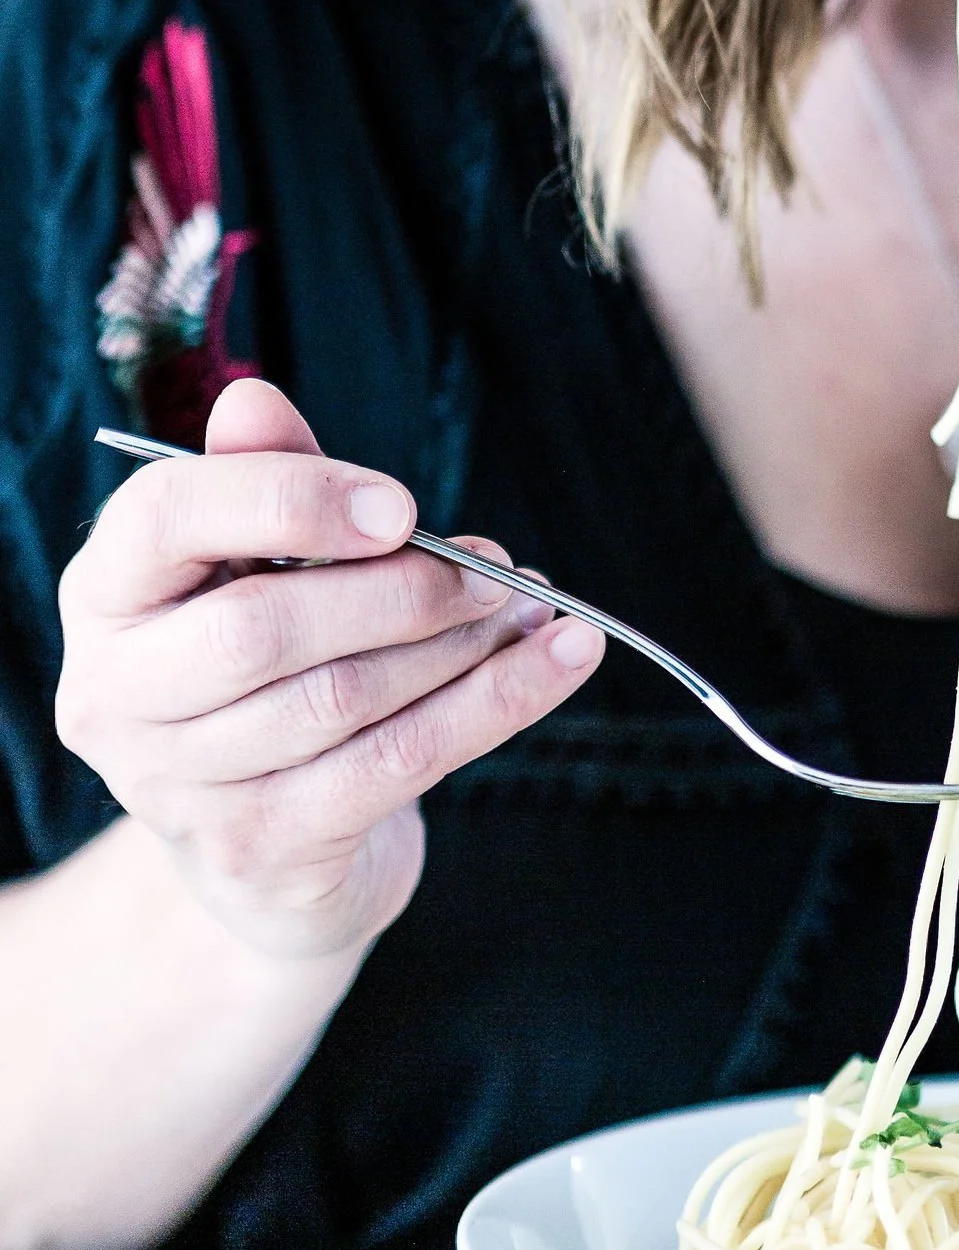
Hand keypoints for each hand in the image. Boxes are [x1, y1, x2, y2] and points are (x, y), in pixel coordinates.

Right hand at [55, 379, 602, 960]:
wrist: (266, 850)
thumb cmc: (269, 660)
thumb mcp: (257, 560)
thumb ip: (265, 478)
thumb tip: (251, 398)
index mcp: (106, 594)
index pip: (165, 516)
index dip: (289, 497)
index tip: (401, 503)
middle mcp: (115, 696)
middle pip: (261, 628)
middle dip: (401, 588)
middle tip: (497, 565)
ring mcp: (177, 789)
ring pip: (340, 698)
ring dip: (461, 646)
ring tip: (535, 608)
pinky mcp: (261, 851)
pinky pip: (396, 764)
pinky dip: (495, 704)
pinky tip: (560, 660)